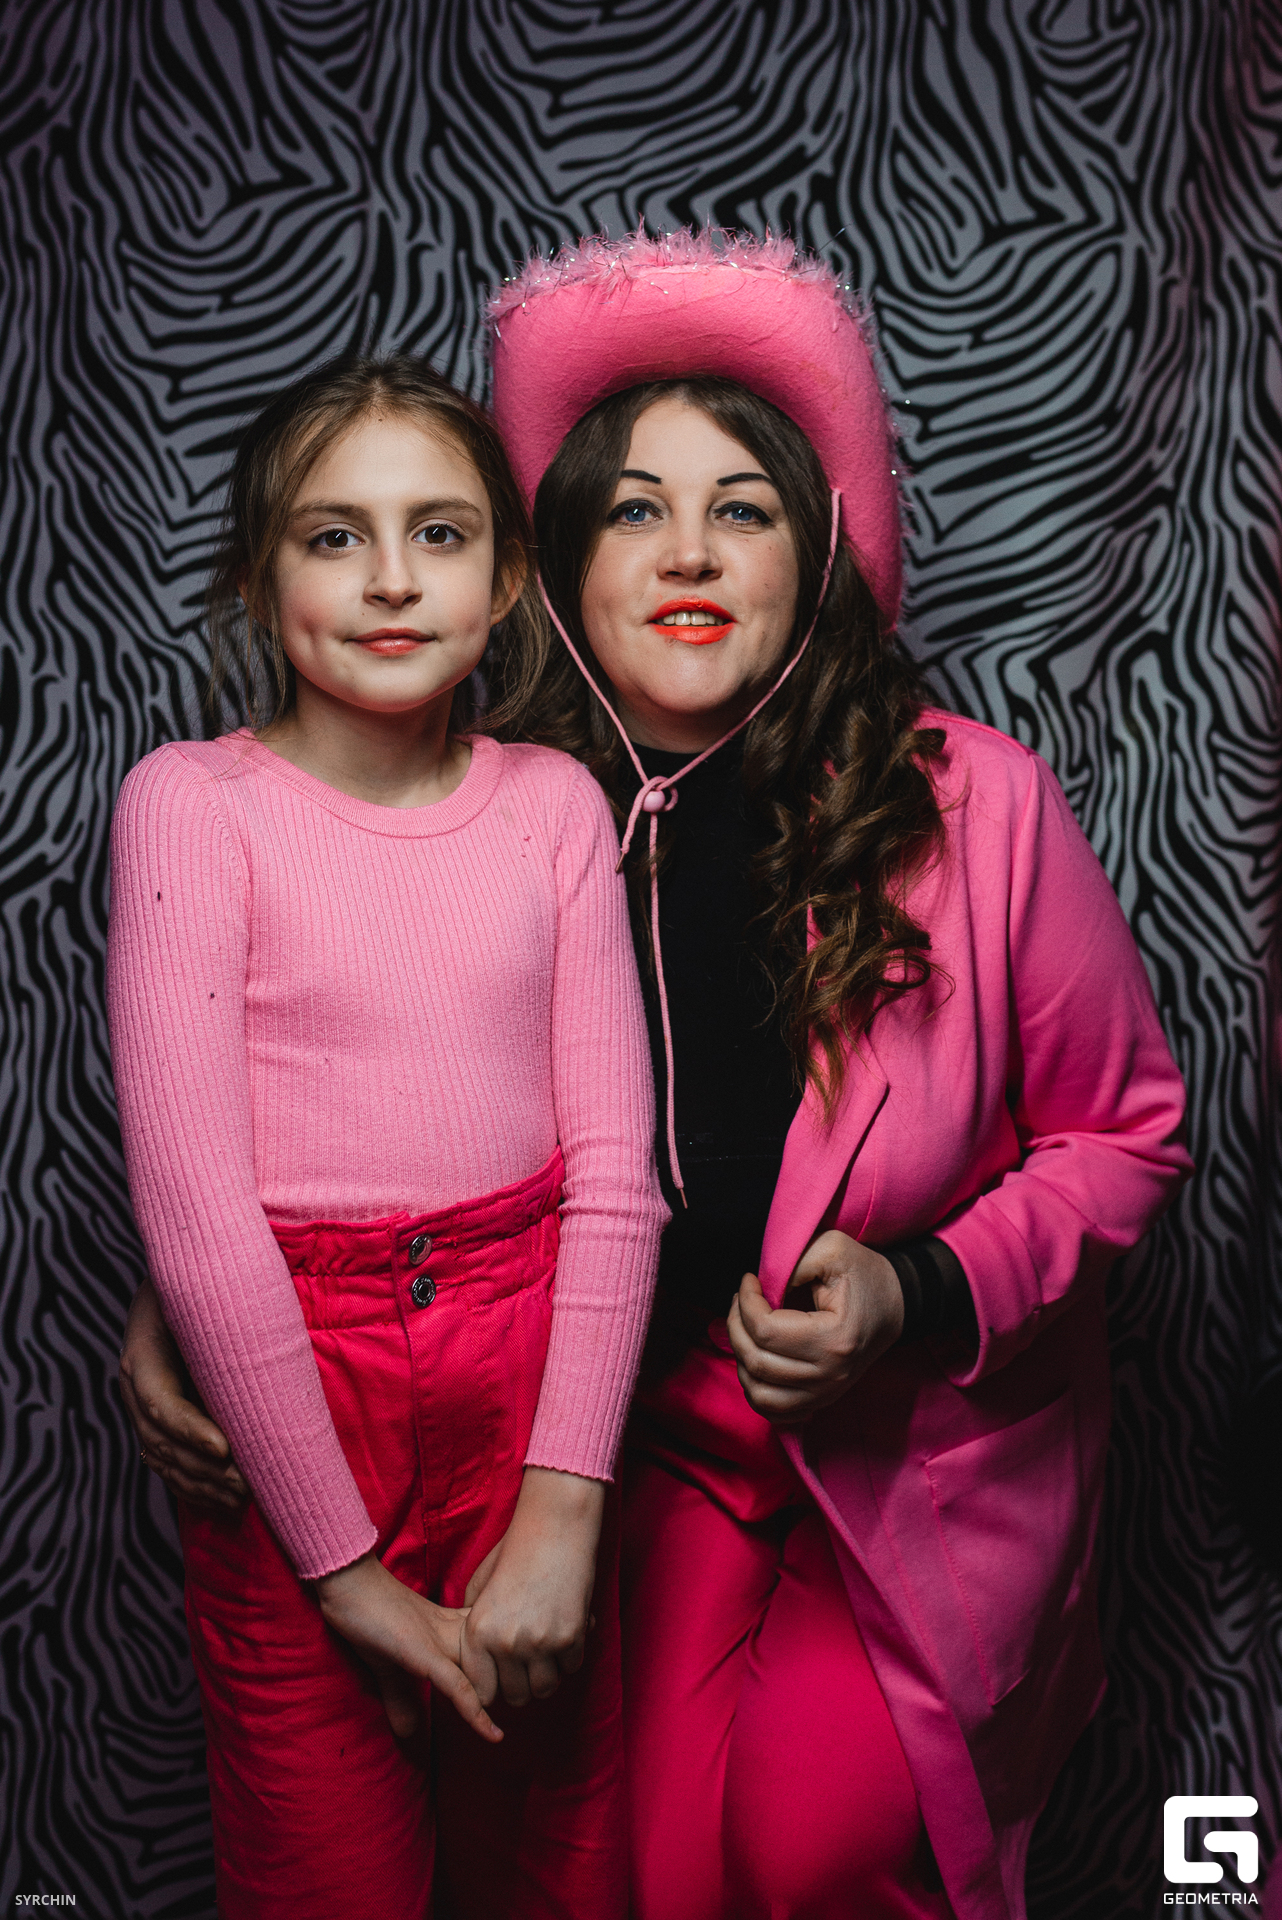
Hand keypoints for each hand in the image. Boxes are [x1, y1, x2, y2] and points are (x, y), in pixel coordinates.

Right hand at [119, 1278, 247, 1512]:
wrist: (181, 1278)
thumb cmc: (201, 1284)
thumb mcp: (204, 1296)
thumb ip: (223, 1320)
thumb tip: (266, 1350)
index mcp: (142, 1357)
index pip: (160, 1404)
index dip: (190, 1431)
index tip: (225, 1450)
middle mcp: (135, 1388)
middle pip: (162, 1442)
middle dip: (204, 1470)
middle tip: (247, 1485)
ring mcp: (140, 1409)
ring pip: (164, 1460)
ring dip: (202, 1485)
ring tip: (243, 1499)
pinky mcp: (155, 1422)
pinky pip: (167, 1464)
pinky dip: (193, 1488)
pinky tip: (224, 1503)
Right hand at [316, 1551, 500, 1743]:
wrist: (349, 1584)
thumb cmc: (368, 1617)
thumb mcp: (388, 1666)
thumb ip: (402, 1696)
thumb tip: (409, 1732)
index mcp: (450, 1627)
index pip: (490, 1648)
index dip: (505, 1668)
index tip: (517, 1690)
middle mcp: (453, 1632)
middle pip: (496, 1660)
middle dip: (512, 1684)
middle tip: (525, 1708)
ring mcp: (440, 1642)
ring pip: (483, 1673)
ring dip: (499, 1700)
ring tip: (511, 1728)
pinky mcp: (424, 1653)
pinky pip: (456, 1685)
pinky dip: (473, 1710)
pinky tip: (491, 1732)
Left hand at [461, 1467, 603, 1709]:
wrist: (553, 1529)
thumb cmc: (514, 1553)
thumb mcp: (480, 1586)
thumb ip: (473, 1624)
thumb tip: (477, 1661)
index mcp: (478, 1631)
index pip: (481, 1692)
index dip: (493, 1688)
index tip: (501, 1677)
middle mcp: (506, 1642)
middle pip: (515, 1697)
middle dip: (522, 1684)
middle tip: (528, 1664)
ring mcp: (539, 1643)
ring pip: (545, 1689)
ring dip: (548, 1675)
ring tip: (547, 1652)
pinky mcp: (570, 1637)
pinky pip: (571, 1668)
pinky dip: (570, 1656)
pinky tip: (565, 1633)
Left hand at [726, 1230, 903, 1424]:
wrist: (895, 1303)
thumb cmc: (864, 1274)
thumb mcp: (832, 1249)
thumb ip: (792, 1262)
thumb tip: (761, 1286)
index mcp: (834, 1339)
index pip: (766, 1331)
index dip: (746, 1302)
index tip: (749, 1279)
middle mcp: (830, 1375)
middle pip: (757, 1362)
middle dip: (736, 1326)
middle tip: (741, 1300)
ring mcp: (826, 1393)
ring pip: (759, 1394)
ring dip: (741, 1359)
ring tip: (746, 1329)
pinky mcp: (821, 1400)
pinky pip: (773, 1411)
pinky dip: (755, 1390)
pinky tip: (755, 1360)